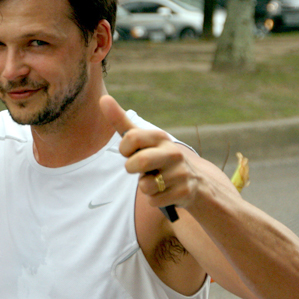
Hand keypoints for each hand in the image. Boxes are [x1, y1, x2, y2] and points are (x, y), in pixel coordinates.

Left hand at [99, 95, 199, 210]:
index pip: (130, 138)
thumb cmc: (158, 157)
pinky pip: (153, 200)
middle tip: (139, 168)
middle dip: (132, 169)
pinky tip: (165, 192)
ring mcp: (180, 173)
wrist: (195, 182)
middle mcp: (172, 152)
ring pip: (145, 186)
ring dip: (145, 187)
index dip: (125, 149)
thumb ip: (121, 121)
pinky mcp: (184, 192)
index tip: (130, 152)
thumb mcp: (142, 140)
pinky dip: (154, 199)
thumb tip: (103, 98)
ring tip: (156, 180)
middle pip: (138, 163)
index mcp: (159, 137)